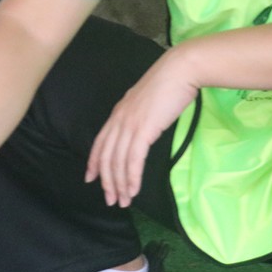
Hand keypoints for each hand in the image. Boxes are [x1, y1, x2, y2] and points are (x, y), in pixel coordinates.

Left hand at [87, 48, 197, 207]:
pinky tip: (134, 190)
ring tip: (124, 201)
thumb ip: (140, 116)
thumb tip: (143, 130)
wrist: (181, 71)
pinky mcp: (143, 130)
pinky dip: (132, 178)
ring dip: (120, 185)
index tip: (91, 179)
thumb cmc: (170, 84)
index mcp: (119, 112)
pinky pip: (133, 160)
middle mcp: (119, 120)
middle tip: (111, 200)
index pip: (100, 142)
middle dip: (107, 181)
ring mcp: (130, 124)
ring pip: (118, 162)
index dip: (93, 162)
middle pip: (106, 156)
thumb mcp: (148, 102)